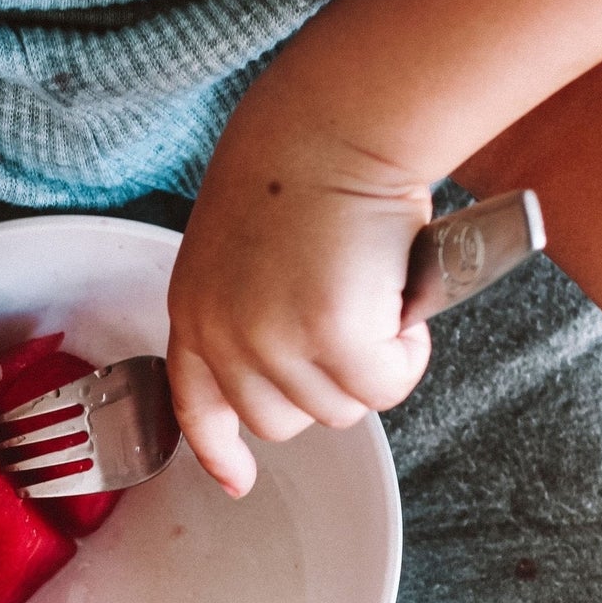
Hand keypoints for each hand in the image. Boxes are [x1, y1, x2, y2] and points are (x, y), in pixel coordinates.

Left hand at [167, 80, 434, 496]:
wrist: (336, 121)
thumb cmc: (304, 168)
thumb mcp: (245, 251)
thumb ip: (252, 311)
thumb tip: (302, 373)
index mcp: (195, 311)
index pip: (195, 406)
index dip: (220, 449)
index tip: (238, 481)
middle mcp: (223, 337)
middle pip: (281, 422)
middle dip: (327, 386)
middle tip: (356, 323)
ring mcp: (272, 342)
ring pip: (338, 409)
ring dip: (372, 366)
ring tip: (379, 297)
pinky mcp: (331, 337)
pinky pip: (382, 387)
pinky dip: (406, 355)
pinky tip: (404, 305)